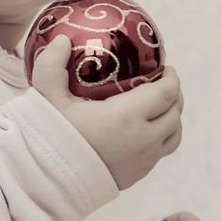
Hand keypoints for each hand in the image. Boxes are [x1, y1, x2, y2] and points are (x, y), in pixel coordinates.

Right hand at [30, 35, 183, 188]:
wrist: (45, 180)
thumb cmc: (48, 137)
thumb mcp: (46, 97)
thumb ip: (52, 65)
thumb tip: (62, 40)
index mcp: (126, 117)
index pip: (165, 94)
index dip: (171, 79)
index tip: (166, 69)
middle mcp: (142, 140)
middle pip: (175, 114)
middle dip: (174, 96)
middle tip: (163, 83)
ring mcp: (142, 160)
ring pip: (173, 136)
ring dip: (172, 118)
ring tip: (160, 108)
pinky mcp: (136, 175)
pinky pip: (160, 153)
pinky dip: (161, 137)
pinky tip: (144, 131)